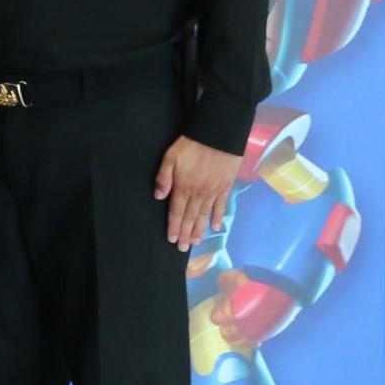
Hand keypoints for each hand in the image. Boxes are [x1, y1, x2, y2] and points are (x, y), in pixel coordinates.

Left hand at [154, 135, 241, 249]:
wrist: (218, 136)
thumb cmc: (191, 145)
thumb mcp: (170, 157)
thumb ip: (164, 178)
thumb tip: (159, 197)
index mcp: (183, 187)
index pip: (176, 212)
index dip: (173, 227)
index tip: (171, 239)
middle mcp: (199, 193)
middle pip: (190, 218)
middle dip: (185, 234)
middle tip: (183, 248)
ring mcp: (214, 192)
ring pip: (204, 215)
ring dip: (199, 230)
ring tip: (196, 242)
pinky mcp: (225, 187)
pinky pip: (221, 206)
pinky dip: (218, 218)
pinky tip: (216, 227)